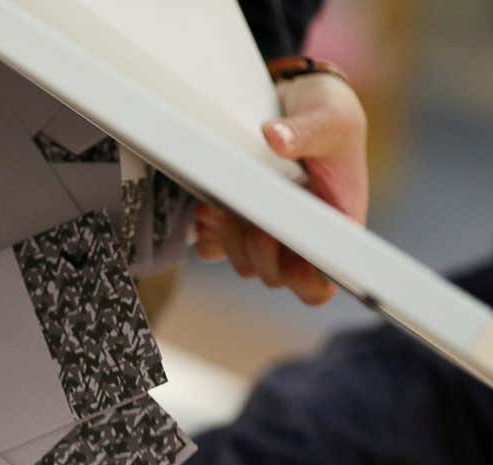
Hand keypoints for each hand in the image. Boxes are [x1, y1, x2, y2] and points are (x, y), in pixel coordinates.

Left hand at [195, 72, 368, 305]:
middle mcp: (301, 237)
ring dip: (232, 240)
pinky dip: (210, 233)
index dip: (303, 279)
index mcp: (336, 226)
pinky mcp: (236, 221)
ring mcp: (267, 232)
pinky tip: (208, 207)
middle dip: (260, 250)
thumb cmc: (328, 112)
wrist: (296, 99)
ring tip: (223, 206)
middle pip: (275, 276)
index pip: (321, 284)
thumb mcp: (329, 116)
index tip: (286, 243)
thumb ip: (306, 131)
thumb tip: (277, 139)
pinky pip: (215, 247)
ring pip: (244, 263)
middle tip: (252, 215)